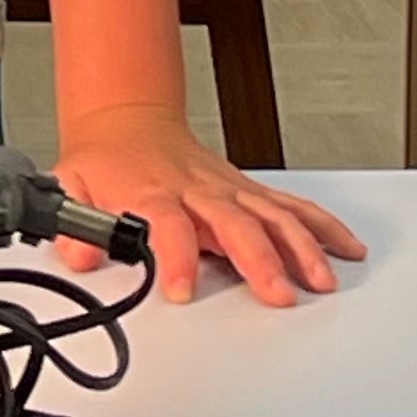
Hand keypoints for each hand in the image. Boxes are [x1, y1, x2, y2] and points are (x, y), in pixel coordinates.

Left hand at [54, 105, 365, 307]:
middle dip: (259, 259)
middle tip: (276, 293)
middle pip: (234, 224)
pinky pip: (290, 206)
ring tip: (320, 279)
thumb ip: (71, 224)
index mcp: (152, 194)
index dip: (175, 259)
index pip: (167, 228)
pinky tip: (345, 248)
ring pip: (272, 215)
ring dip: (300, 247)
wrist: (126, 122)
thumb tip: (77, 255)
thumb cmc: (104, 162)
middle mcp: (196, 192)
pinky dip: (322, 226)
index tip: (180, 290)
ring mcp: (227, 190)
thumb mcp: (71, 187)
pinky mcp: (247, 190)